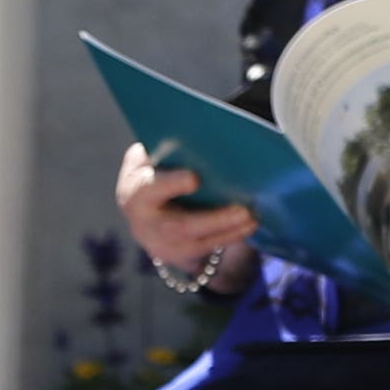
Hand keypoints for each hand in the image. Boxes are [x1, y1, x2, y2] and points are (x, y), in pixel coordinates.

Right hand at [115, 141, 258, 273]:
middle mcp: (145, 224)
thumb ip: (169, 148)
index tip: (195, 178)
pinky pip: (206, 251)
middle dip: (214, 220)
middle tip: (244, 211)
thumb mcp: (152, 156)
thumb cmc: (155, 171)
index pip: (151, 188)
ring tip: (253, 219)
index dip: (171, 184)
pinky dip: (230, 238)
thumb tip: (201, 132)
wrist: (144, 208)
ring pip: (196, 245)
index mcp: (137, 191)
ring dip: (229, 232)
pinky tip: (250, 226)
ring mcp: (160, 245)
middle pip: (179, 226)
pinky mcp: (178, 256)